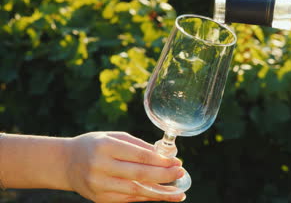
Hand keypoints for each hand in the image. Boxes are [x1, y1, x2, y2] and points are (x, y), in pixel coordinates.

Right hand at [65, 132, 185, 202]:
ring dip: (160, 193)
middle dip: (164, 176)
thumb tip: (165, 155)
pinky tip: (161, 196)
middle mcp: (101, 167)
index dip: (161, 161)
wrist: (66, 163)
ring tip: (178, 193)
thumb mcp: (114, 137)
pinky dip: (146, 197)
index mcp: (106, 146)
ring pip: (136, 191)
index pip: (140, 156)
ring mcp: (99, 185)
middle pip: (140, 175)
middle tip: (181, 173)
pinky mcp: (100, 199)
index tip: (177, 161)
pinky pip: (128, 199)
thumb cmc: (95, 145)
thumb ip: (139, 145)